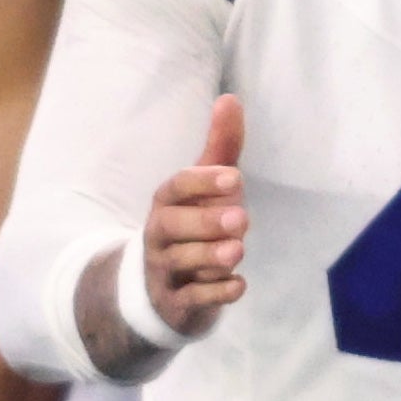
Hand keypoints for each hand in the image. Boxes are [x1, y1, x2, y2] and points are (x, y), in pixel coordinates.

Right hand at [140, 95, 249, 342]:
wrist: (162, 287)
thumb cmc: (192, 225)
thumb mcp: (205, 188)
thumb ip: (220, 148)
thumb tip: (230, 99)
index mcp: (167, 203)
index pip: (176, 188)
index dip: (202, 182)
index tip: (235, 176)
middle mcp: (160, 235)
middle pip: (173, 227)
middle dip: (205, 222)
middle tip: (240, 218)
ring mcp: (165, 271)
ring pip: (182, 263)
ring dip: (210, 257)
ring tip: (237, 251)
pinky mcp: (177, 302)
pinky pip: (192, 298)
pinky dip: (214, 294)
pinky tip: (238, 286)